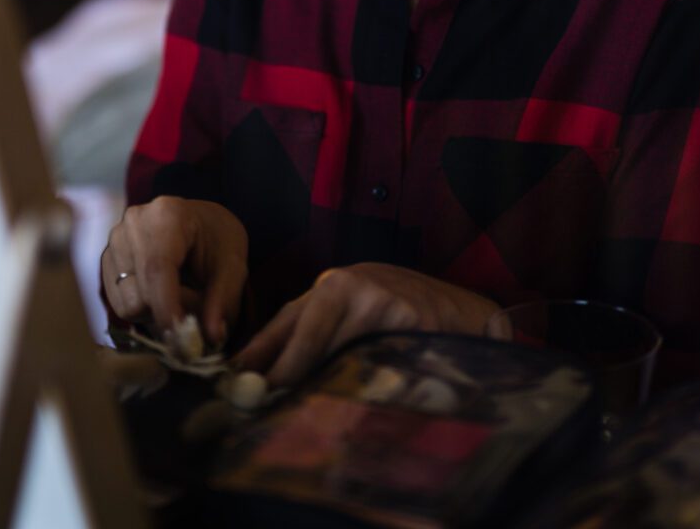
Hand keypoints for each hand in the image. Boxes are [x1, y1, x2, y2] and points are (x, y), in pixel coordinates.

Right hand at [101, 196, 247, 345]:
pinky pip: (120, 305)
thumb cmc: (217, 240)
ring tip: (181, 296)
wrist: (199, 224)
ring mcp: (114, 243)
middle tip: (198, 310)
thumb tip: (212, 337)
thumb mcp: (233, 266)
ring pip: (128, 305)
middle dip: (170, 313)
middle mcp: (132, 225)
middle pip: (140, 294)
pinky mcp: (106, 262)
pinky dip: (145, 310)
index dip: (167, 308)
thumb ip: (224, 300)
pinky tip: (163, 293)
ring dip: (157, 314)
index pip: (157, 269)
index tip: (183, 340)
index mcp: (166, 215)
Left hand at [233, 263, 499, 387]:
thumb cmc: (387, 307)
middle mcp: (360, 289)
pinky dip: (368, 394)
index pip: (290, 325)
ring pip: (345, 359)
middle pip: (313, 342)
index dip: (265, 359)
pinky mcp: (418, 328)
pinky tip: (359, 411)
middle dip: (290, 377)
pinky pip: (383, 370)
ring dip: (327, 389)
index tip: (242, 387)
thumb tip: (247, 368)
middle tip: (271, 409)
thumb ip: (298, 329)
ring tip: (312, 417)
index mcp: (335, 284)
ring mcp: (390, 307)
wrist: (457, 305)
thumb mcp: (342, 306)